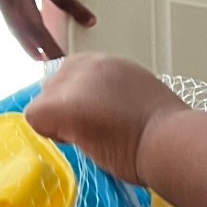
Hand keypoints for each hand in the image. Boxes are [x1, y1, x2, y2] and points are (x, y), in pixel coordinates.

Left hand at [25, 54, 187, 182]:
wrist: (171, 142)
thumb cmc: (167, 134)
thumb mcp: (142, 102)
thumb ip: (115, 99)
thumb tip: (100, 114)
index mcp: (111, 65)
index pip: (74, 77)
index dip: (81, 102)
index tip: (104, 119)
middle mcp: (90, 64)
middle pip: (54, 87)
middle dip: (67, 111)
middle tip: (97, 132)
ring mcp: (75, 81)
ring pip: (44, 102)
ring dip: (60, 123)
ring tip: (92, 137)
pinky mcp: (62, 104)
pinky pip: (35, 118)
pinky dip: (51, 134)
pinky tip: (79, 141)